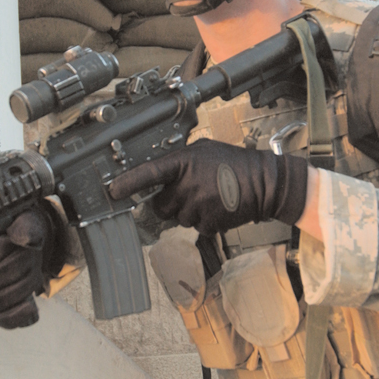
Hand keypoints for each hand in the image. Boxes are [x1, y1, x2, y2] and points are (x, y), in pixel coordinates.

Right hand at [0, 207, 56, 328]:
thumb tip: (27, 240)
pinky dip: (16, 317)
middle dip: (17, 270)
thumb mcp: (26, 218)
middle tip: (33, 257)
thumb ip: (26, 225)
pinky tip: (32, 310)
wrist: (30, 238)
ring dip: (22, 288)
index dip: (3, 251)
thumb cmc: (22, 228)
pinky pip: (0, 319)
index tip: (20, 242)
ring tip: (35, 273)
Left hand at [109, 139, 308, 235]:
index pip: (149, 172)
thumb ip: (181, 160)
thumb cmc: (234, 164)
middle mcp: (188, 184)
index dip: (128, 183)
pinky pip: (195, 227)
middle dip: (169, 203)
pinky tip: (218, 207)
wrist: (265, 183)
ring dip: (189, 212)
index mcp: (185, 162)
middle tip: (188, 193)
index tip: (113, 191)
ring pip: (178, 218)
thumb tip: (159, 172)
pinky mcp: (209, 222)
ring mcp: (198, 204)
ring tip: (210, 197)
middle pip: (160, 205)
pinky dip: (204, 221)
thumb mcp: (204, 150)